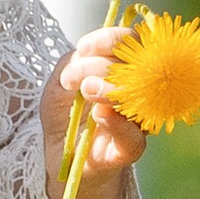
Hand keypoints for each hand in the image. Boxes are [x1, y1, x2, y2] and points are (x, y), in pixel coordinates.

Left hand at [41, 36, 144, 198]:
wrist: (63, 160)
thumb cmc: (64, 116)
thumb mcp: (59, 83)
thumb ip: (72, 63)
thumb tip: (85, 55)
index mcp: (122, 71)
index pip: (132, 42)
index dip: (110, 38)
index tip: (83, 48)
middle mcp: (137, 92)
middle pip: (138, 65)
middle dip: (101, 65)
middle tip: (73, 80)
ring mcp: (137, 121)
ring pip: (140, 96)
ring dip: (111, 88)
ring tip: (86, 92)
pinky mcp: (130, 150)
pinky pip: (134, 137)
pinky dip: (117, 123)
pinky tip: (100, 115)